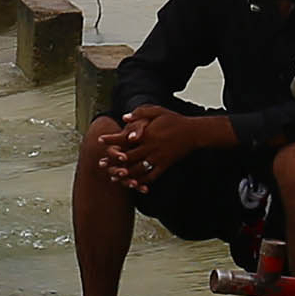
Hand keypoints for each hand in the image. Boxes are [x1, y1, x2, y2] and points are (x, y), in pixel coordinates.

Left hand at [85, 106, 223, 187]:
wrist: (193, 132)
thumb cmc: (175, 120)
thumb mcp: (158, 111)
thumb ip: (140, 113)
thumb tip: (124, 117)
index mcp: (147, 133)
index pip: (124, 138)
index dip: (111, 139)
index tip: (100, 140)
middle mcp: (151, 147)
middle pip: (128, 157)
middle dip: (113, 161)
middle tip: (101, 163)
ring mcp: (158, 157)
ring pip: (137, 169)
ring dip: (124, 174)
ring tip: (113, 177)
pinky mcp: (165, 165)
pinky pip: (151, 176)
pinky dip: (141, 181)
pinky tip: (132, 184)